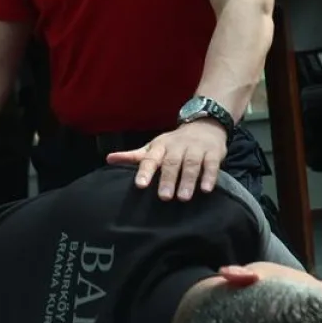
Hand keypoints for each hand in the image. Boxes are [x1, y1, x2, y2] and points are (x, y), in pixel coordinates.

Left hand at [106, 118, 229, 200]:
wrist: (204, 124)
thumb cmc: (174, 143)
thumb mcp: (153, 147)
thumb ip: (134, 156)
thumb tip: (108, 158)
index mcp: (160, 146)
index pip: (151, 158)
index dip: (145, 171)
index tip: (140, 185)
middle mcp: (177, 146)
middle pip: (172, 162)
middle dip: (168, 179)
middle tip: (164, 197)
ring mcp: (196, 148)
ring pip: (191, 164)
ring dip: (188, 180)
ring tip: (184, 198)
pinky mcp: (213, 152)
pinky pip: (211, 164)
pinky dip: (209, 176)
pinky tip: (206, 189)